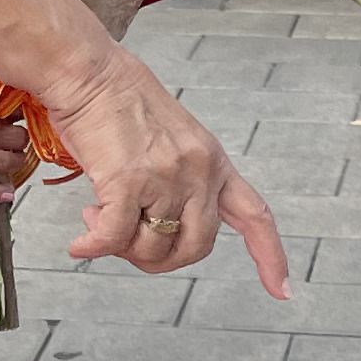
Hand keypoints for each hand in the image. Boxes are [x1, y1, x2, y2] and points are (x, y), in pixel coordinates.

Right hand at [46, 51, 286, 286]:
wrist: (89, 70)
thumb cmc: (118, 101)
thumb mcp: (169, 139)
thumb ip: (177, 180)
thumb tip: (156, 229)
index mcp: (213, 161)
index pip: (256, 215)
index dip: (270, 256)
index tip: (282, 289)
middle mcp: (199, 171)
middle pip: (196, 248)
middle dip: (158, 259)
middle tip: (127, 243)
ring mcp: (167, 177)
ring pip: (152, 248)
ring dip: (119, 247)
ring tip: (96, 217)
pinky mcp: (129, 181)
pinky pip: (113, 238)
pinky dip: (92, 248)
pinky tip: (79, 246)